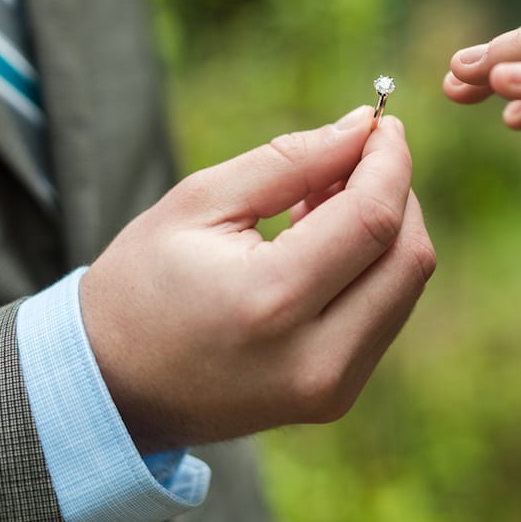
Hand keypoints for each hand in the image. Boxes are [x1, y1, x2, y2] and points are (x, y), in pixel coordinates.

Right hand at [79, 107, 435, 453]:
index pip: (373, 219)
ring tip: (324, 201)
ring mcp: (332, 388)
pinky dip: (373, 266)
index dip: (390, 163)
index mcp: (270, 301)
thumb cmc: (142, 285)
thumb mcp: (199, 202)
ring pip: (406, 283)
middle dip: (397, 192)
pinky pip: (387, 312)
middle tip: (355, 156)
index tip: (383, 124)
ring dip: (387, 228)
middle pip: (409, 255)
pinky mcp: (338, 397)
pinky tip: (325, 244)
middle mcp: (315, 357)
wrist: (111, 390)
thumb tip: (366, 126)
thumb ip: (291, 160)